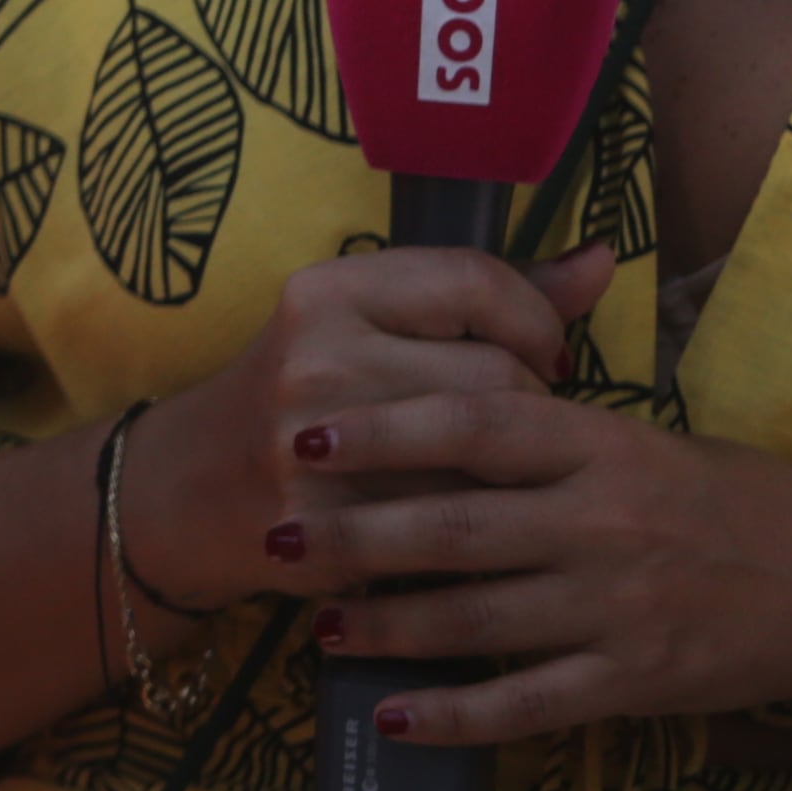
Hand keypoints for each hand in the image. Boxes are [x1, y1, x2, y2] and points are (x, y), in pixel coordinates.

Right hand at [123, 241, 618, 615]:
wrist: (188, 490)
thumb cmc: (304, 399)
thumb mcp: (371, 327)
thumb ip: (487, 297)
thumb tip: (603, 261)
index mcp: (326, 292)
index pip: (475, 281)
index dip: (533, 321)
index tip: (539, 353)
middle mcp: (315, 359)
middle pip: (498, 377)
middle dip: (531, 410)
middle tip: (512, 430)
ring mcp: (317, 447)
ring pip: (488, 460)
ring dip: (510, 477)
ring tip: (488, 476)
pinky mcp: (326, 527)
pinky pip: (455, 529)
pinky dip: (477, 529)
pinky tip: (460, 525)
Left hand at [294, 391, 791, 741]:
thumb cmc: (724, 496)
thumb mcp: (640, 434)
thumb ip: (542, 412)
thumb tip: (439, 363)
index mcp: (601, 445)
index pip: (475, 424)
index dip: (384, 430)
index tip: (307, 436)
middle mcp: (603, 523)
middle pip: (456, 526)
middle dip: (354, 535)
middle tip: (276, 537)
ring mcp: (619, 607)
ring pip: (479, 617)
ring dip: (388, 624)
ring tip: (318, 621)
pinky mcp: (636, 680)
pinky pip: (530, 702)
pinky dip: (456, 714)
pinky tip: (394, 715)